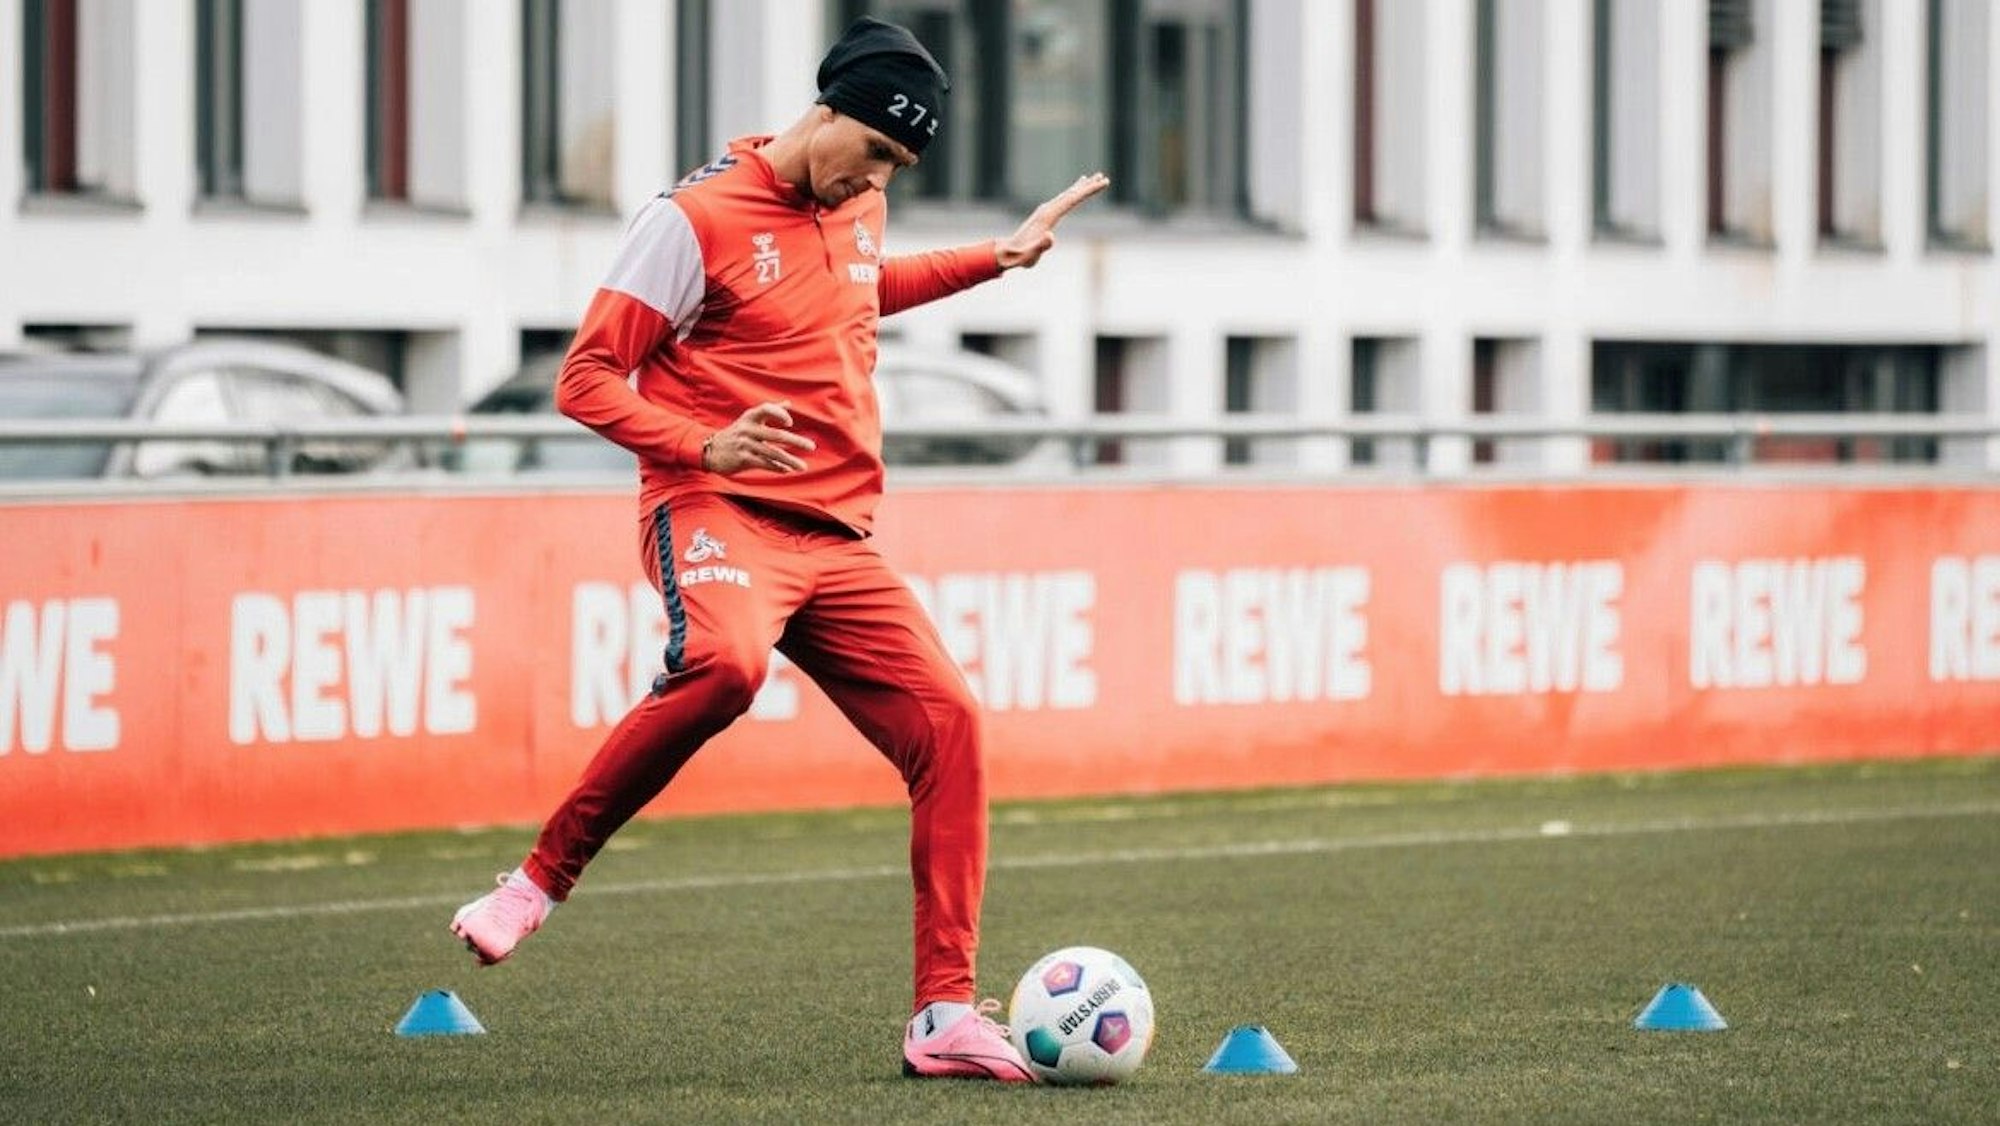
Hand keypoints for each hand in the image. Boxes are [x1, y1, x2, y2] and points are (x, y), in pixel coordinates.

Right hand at [701, 401, 815, 473]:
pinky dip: (777, 467)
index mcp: (750, 417)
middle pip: (776, 435)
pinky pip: (764, 464)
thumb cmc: (735, 433)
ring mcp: (745, 444)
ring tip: (803, 467)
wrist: (710, 451)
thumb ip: (769, 411)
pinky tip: (787, 470)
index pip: (766, 409)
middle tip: (812, 447)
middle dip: (796, 441)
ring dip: (790, 461)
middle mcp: (748, 429)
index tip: (790, 423)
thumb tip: (788, 403)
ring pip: (773, 453)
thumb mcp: (749, 419)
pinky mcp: (743, 459)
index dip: (779, 414)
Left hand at [994, 172, 1110, 270]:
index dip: (1088, 191)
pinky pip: (1062, 201)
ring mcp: (1045, 211)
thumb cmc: (1020, 256)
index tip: (1102, 184)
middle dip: (1088, 187)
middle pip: (1071, 194)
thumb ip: (1041, 246)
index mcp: (1048, 216)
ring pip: (1067, 196)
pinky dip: (1071, 194)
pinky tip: (1075, 190)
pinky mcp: (1044, 215)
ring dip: (1081, 188)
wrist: (1006, 253)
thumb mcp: (1031, 255)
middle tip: (1104, 178)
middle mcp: (1047, 209)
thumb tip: (1051, 236)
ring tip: (1094, 179)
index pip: (1072, 199)